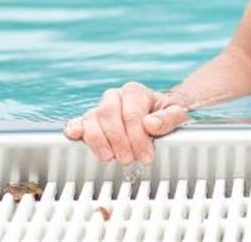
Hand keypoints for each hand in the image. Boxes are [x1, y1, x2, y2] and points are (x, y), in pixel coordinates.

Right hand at [63, 82, 188, 163]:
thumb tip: (151, 124)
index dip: (138, 137)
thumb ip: (168, 118)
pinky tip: (75, 135)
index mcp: (135, 92)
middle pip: (109, 115)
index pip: (132, 114)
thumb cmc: (165, 114)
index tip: (146, 156)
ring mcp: (100, 109)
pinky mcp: (88, 122)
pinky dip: (75, 128)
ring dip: (99, 141)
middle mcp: (115, 97)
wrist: (158, 115)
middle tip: (129, 159)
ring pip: (92, 120)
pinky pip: (77, 122)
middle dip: (119, 141)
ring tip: (110, 157)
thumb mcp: (176, 114)